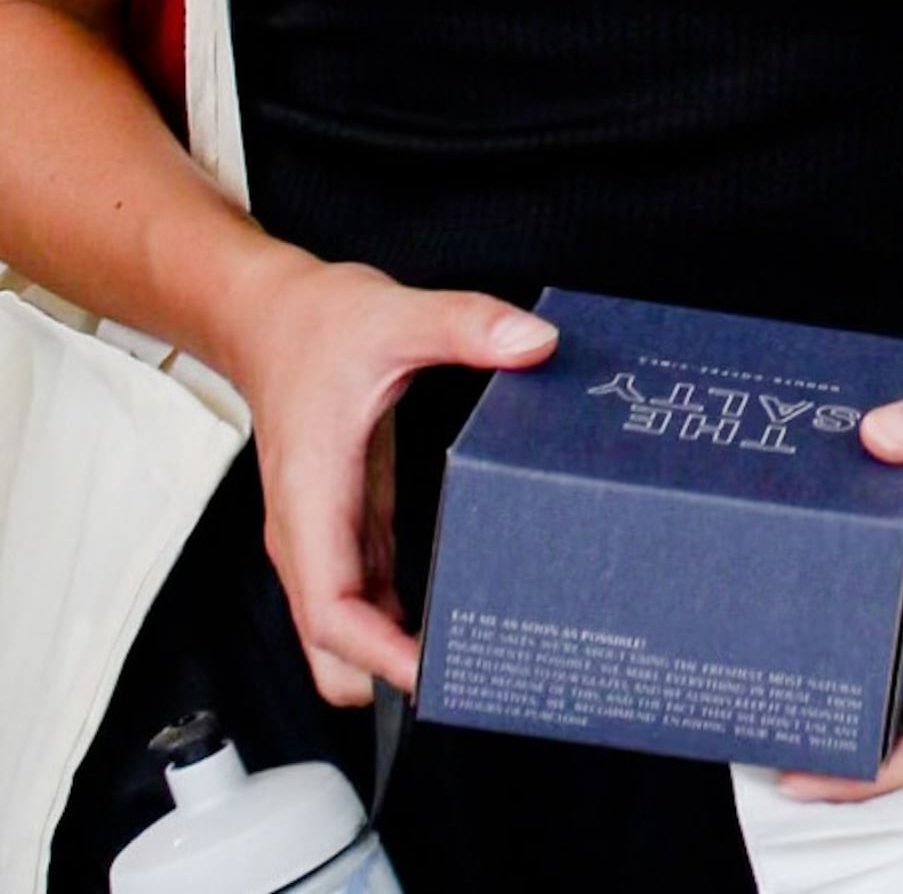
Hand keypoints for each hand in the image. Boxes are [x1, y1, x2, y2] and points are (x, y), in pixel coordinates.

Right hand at [224, 256, 557, 704]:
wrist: (273, 317)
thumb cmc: (317, 326)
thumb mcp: (396, 315)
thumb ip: (466, 325)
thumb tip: (535, 342)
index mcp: (311, 502)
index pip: (332, 614)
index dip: (380, 659)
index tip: (437, 677)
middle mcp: (311, 536)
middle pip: (331, 651)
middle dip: (388, 681)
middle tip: (477, 677)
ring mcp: (328, 538)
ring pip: (350, 635)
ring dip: (401, 658)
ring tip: (483, 661)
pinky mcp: (349, 526)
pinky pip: (371, 600)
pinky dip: (404, 624)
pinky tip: (460, 620)